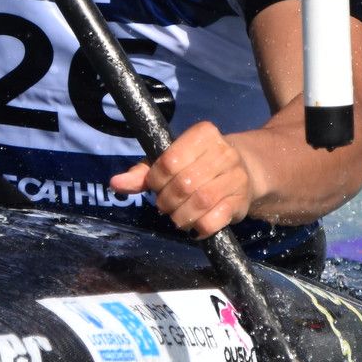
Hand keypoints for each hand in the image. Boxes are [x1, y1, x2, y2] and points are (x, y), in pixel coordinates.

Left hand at [109, 121, 256, 238]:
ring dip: (181, 216)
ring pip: (200, 202)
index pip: (170, 160)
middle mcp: (223, 151)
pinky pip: (216, 220)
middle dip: (167, 201)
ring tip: (177, 217)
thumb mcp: (171, 160)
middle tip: (164, 206)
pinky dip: (199, 227)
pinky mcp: (242, 201)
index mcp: (203, 134)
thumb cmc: (198, 164)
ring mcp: (236, 176)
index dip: (156, 180)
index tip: (155, 186)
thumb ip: (143, 172)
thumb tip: (115, 184)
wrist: (245, 169)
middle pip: (184, 184)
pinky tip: (194, 226)